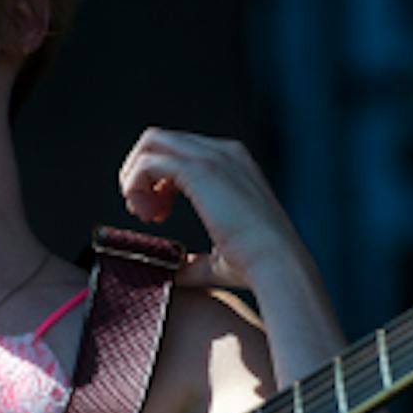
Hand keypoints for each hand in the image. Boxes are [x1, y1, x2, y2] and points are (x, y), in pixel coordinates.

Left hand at [117, 128, 308, 289]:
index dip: (158, 181)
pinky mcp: (200, 169)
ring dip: (135, 180)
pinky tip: (149, 216)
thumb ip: (194, 260)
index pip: (178, 151)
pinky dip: (136, 186)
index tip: (157, 217)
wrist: (277, 263)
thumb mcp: (219, 257)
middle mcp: (223, 152)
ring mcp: (212, 156)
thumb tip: (174, 271)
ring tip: (146, 216)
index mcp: (231, 164)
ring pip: (150, 144)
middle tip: (144, 213)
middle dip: (141, 174)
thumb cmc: (255, 265)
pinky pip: (148, 162)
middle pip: (159, 141)